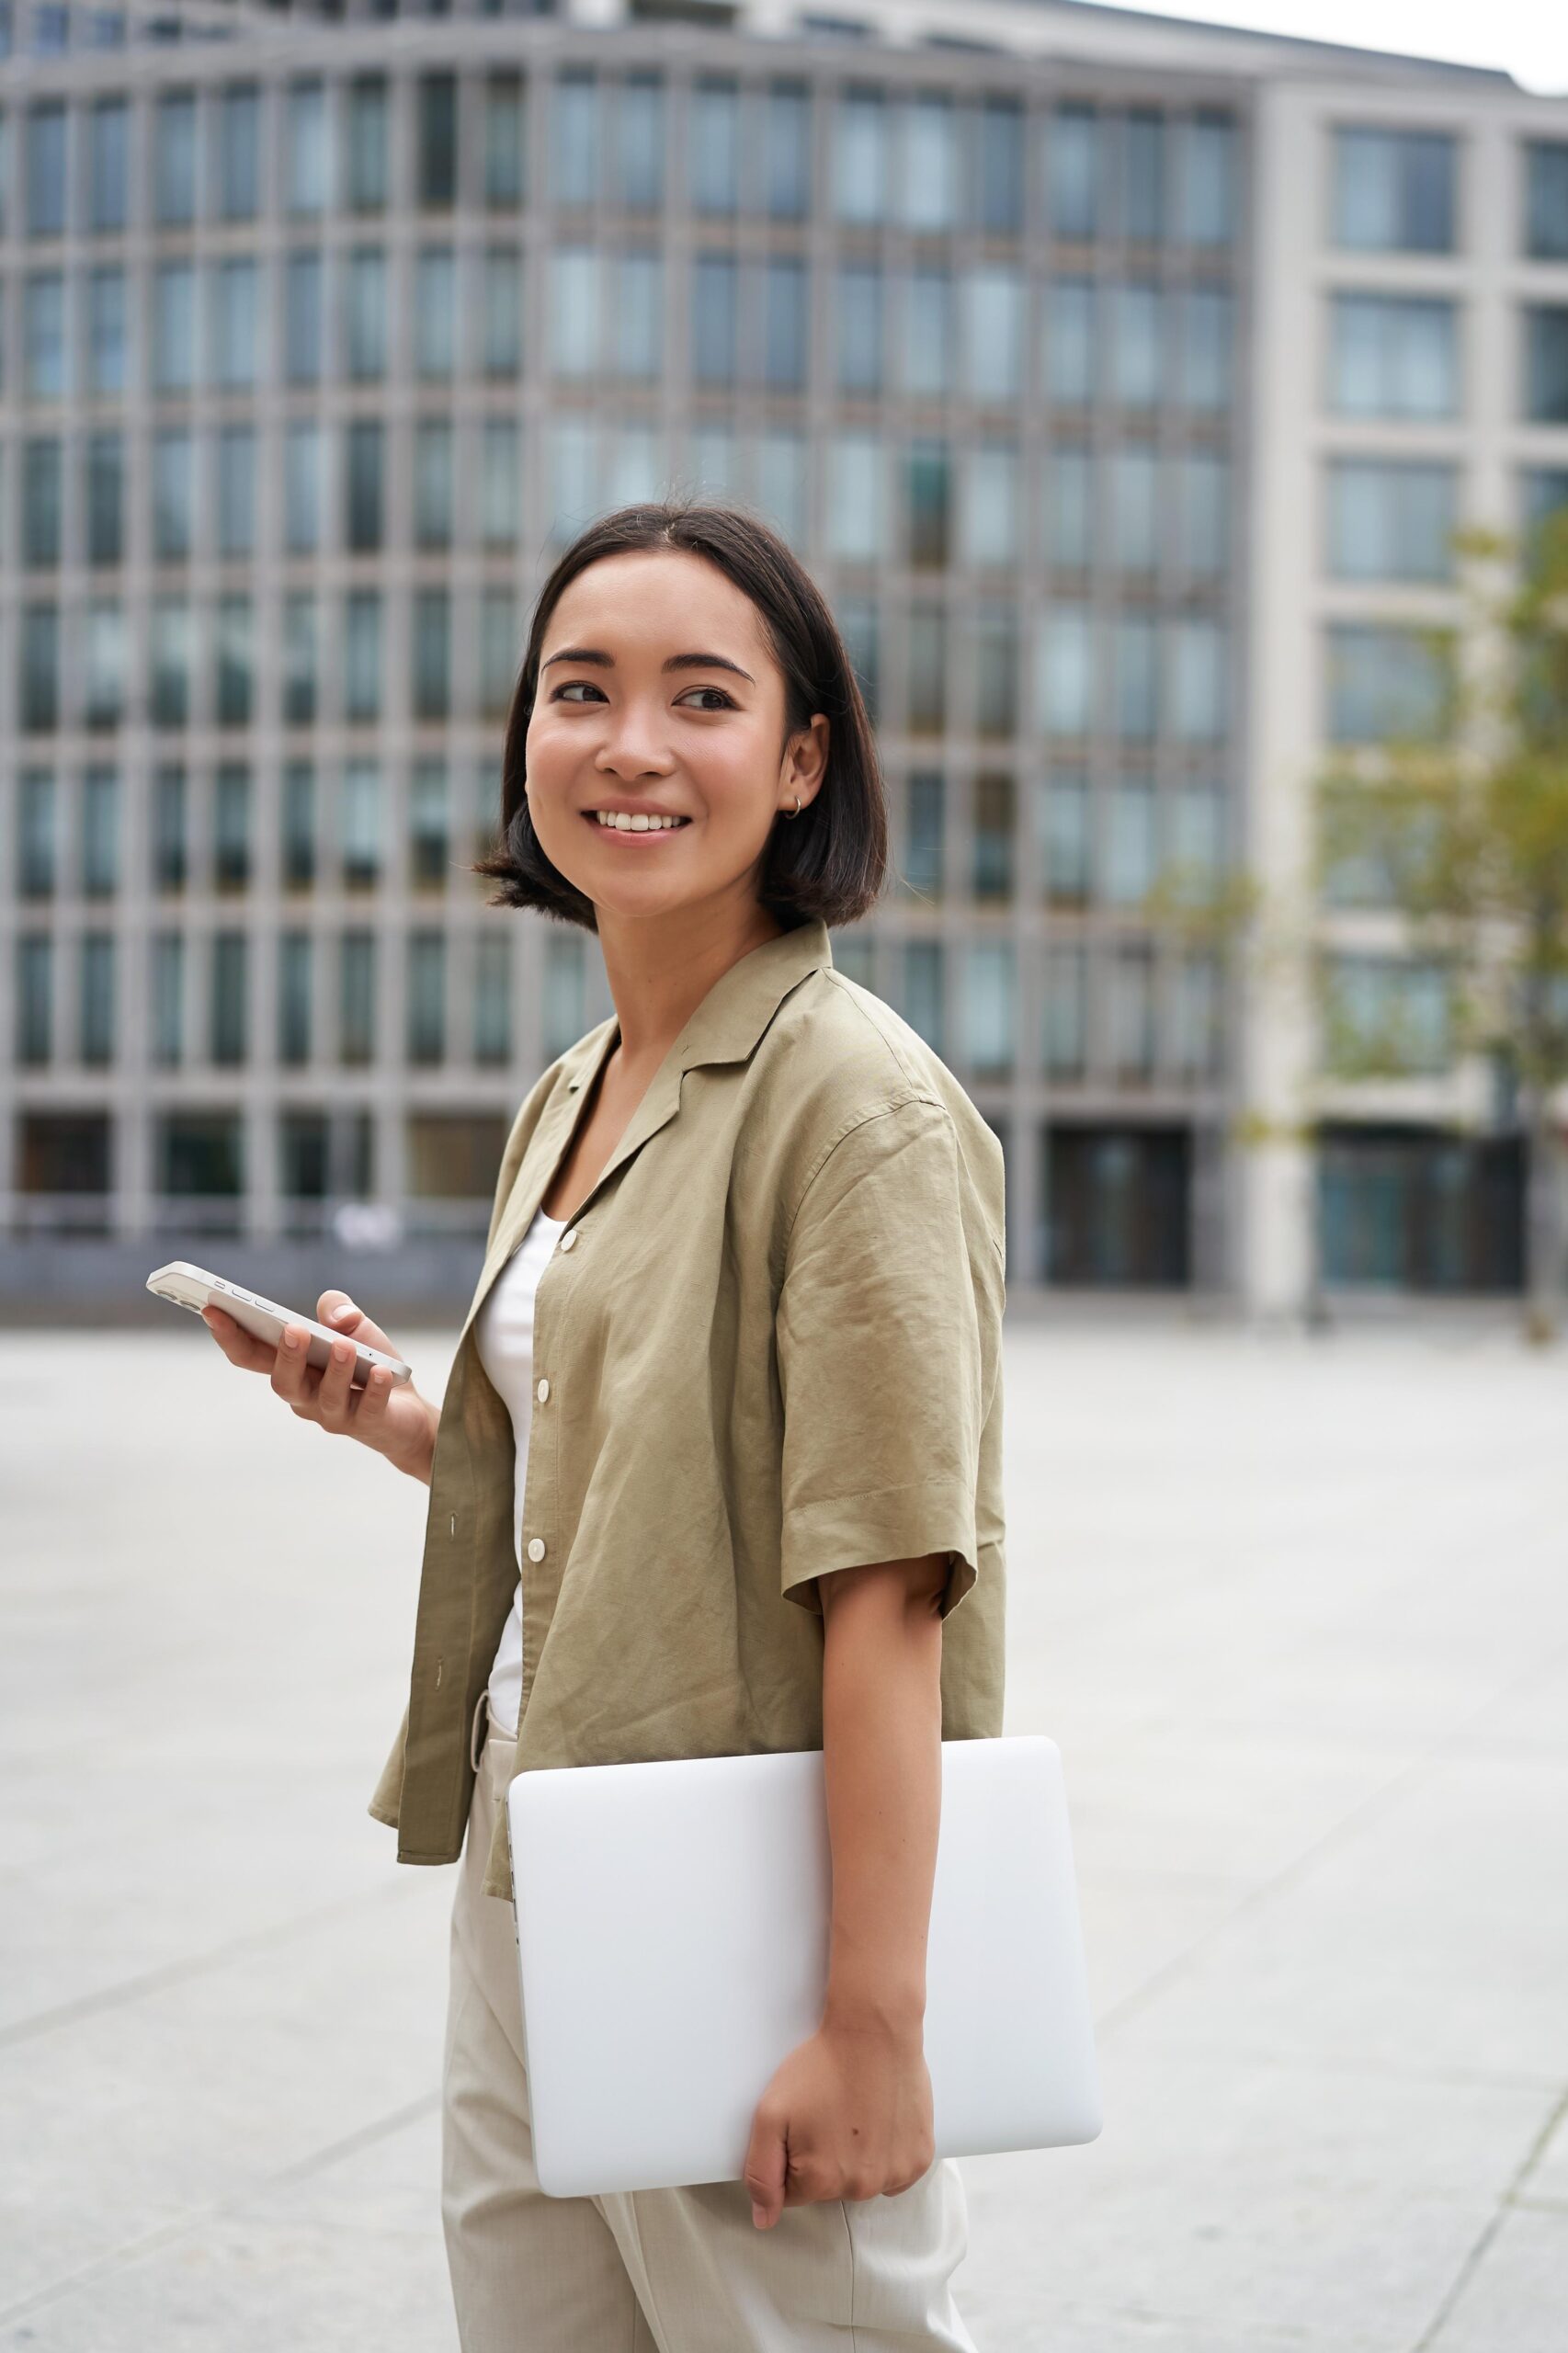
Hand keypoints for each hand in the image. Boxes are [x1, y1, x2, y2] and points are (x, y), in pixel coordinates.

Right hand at [200, 1289, 439, 1484]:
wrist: (407, 1410)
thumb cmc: (368, 1363)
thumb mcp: (353, 1326)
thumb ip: (338, 1308)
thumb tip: (338, 1318)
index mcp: (291, 1367)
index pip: (251, 1355)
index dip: (229, 1335)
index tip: (211, 1308)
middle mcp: (305, 1395)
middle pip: (283, 1383)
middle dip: (285, 1356)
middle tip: (292, 1330)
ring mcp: (333, 1414)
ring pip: (324, 1398)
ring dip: (334, 1371)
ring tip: (344, 1346)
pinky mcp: (367, 1423)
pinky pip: (367, 1409)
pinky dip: (374, 1390)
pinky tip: (380, 1372)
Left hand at [742, 2012, 936, 2229]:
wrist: (875, 2032)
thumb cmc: (822, 2067)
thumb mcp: (770, 2114)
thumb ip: (761, 2174)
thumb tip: (764, 2220)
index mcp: (821, 2181)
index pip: (793, 2191)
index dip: (792, 2154)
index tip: (803, 2123)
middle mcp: (861, 2188)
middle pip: (830, 2187)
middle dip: (824, 2156)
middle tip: (829, 2112)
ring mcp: (894, 2174)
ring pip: (863, 2180)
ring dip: (858, 2157)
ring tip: (856, 2112)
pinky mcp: (920, 2158)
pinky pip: (895, 2173)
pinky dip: (887, 2153)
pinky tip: (880, 2121)